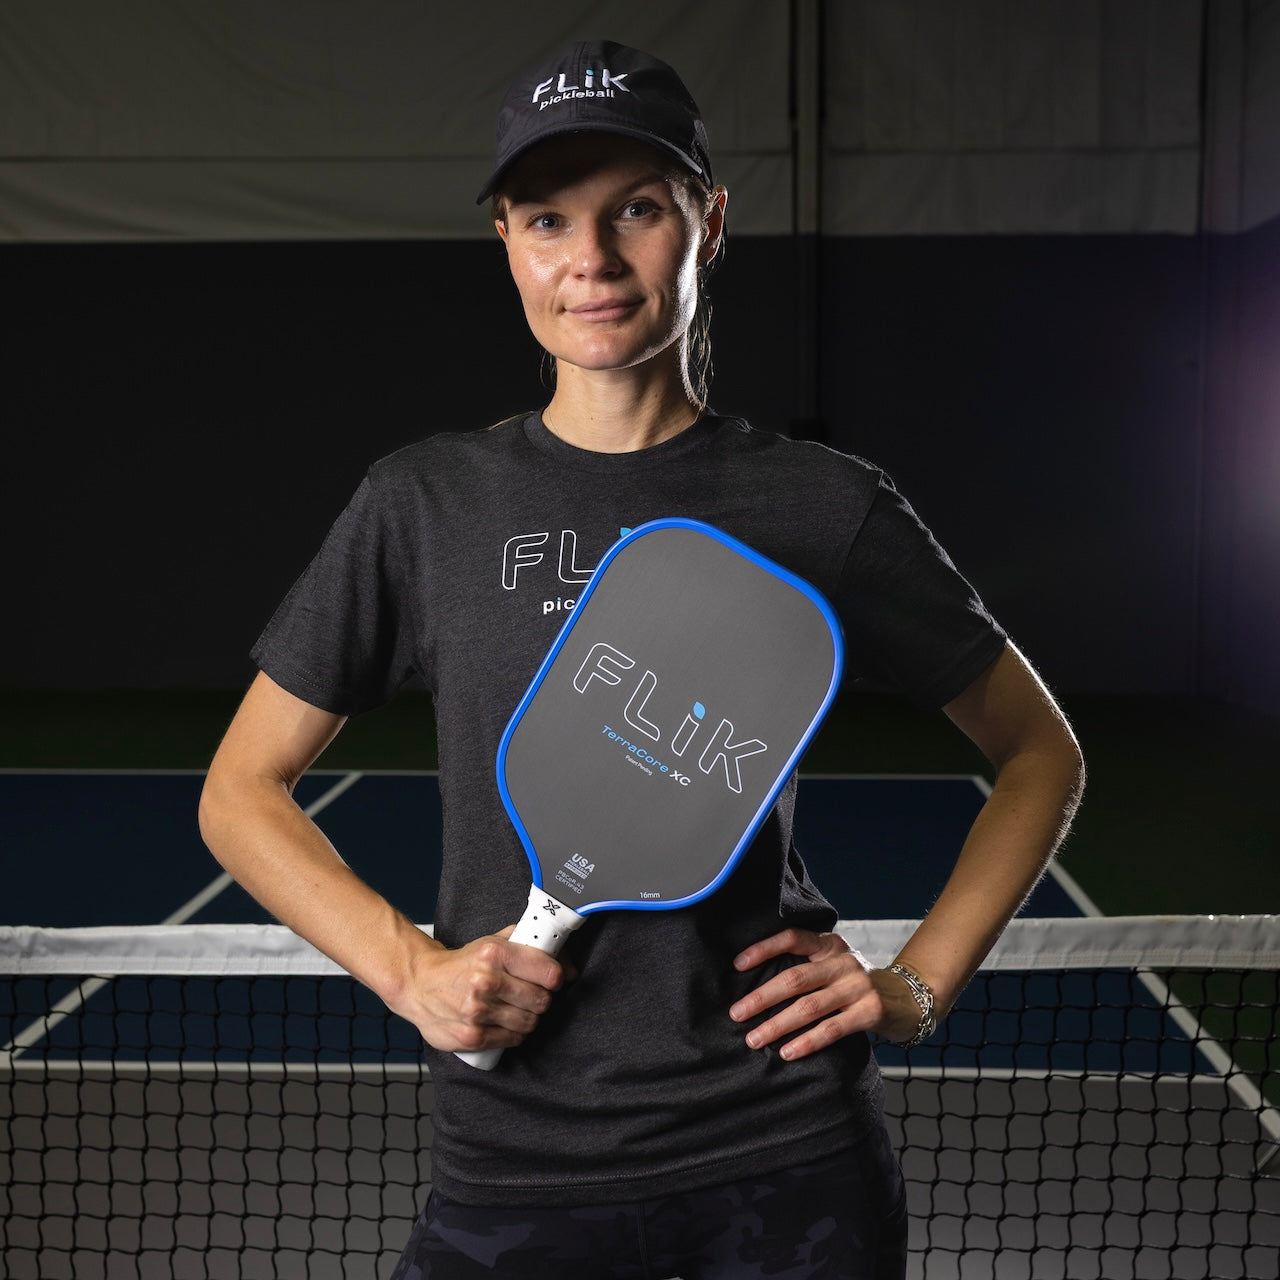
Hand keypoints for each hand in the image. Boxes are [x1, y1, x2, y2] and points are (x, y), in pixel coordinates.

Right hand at [390, 927, 568, 1054]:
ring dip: (528, 1017)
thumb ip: (528, 945)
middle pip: (542, 1000)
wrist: (419, 984)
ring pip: (530, 1022)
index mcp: (494, 953)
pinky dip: (514, 1033)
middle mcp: (486, 981)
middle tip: (530, 994)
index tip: (552, 978)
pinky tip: (503, 1022)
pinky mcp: (472, 1036)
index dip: (556, 977)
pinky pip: (513, 1039)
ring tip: (515, 1008)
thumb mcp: (492, 943)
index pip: (549, 972)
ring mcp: (478, 1011)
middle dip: (541, 998)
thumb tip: (568, 965)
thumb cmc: (461, 964)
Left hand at [729, 928, 921, 1059]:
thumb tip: (754, 986)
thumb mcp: (833, 965)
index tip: (737, 965)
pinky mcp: (869, 1012)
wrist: (906, 999)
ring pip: (809, 1007)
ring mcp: (858, 986)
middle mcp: (843, 961)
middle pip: (795, 978)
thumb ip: (807, 968)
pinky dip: (806, 1042)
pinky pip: (831, 1029)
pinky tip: (787, 1052)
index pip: (793, 937)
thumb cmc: (855, 984)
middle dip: (761, 997)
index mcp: (830, 945)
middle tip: (736, 1013)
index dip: (763, 949)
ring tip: (754, 1038)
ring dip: (777, 1025)